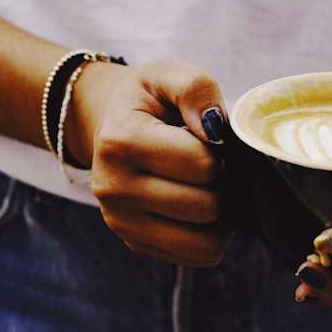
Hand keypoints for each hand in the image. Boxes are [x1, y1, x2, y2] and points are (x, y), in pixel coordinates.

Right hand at [70, 59, 235, 266]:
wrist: (110, 127)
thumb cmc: (148, 102)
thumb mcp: (167, 75)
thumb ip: (195, 88)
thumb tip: (215, 130)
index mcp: (120, 141)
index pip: (201, 164)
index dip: (219, 149)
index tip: (205, 138)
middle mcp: (113, 188)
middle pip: (206, 206)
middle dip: (221, 183)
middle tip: (209, 164)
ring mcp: (121, 222)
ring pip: (205, 242)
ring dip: (221, 216)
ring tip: (207, 187)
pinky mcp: (135, 243)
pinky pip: (198, 256)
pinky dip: (211, 235)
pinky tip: (198, 208)